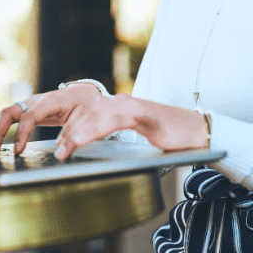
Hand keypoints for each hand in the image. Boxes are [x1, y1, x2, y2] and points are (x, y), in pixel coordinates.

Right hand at [0, 82, 102, 153]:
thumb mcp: (90, 123)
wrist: (87, 95)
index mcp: (51, 101)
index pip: (30, 116)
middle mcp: (36, 101)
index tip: (17, 151)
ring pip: (5, 113)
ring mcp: (30, 105)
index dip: (22, 133)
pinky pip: (9, 117)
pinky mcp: (27, 111)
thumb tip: (61, 155)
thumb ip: (77, 138)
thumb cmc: (89, 107)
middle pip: (10, 111)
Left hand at [54, 94, 209, 159]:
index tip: (58, 144)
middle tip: (56, 150)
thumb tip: (98, 148)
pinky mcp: (141, 114)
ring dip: (75, 134)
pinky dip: (93, 131)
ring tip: (63, 150)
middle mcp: (122, 102)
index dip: (70, 128)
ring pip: (95, 116)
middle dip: (67, 131)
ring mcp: (131, 106)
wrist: (196, 131)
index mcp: (119, 106)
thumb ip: (118, 133)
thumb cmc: (168, 136)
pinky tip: (83, 140)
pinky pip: (111, 121)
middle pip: (86, 114)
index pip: (87, 114)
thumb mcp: (136, 134)